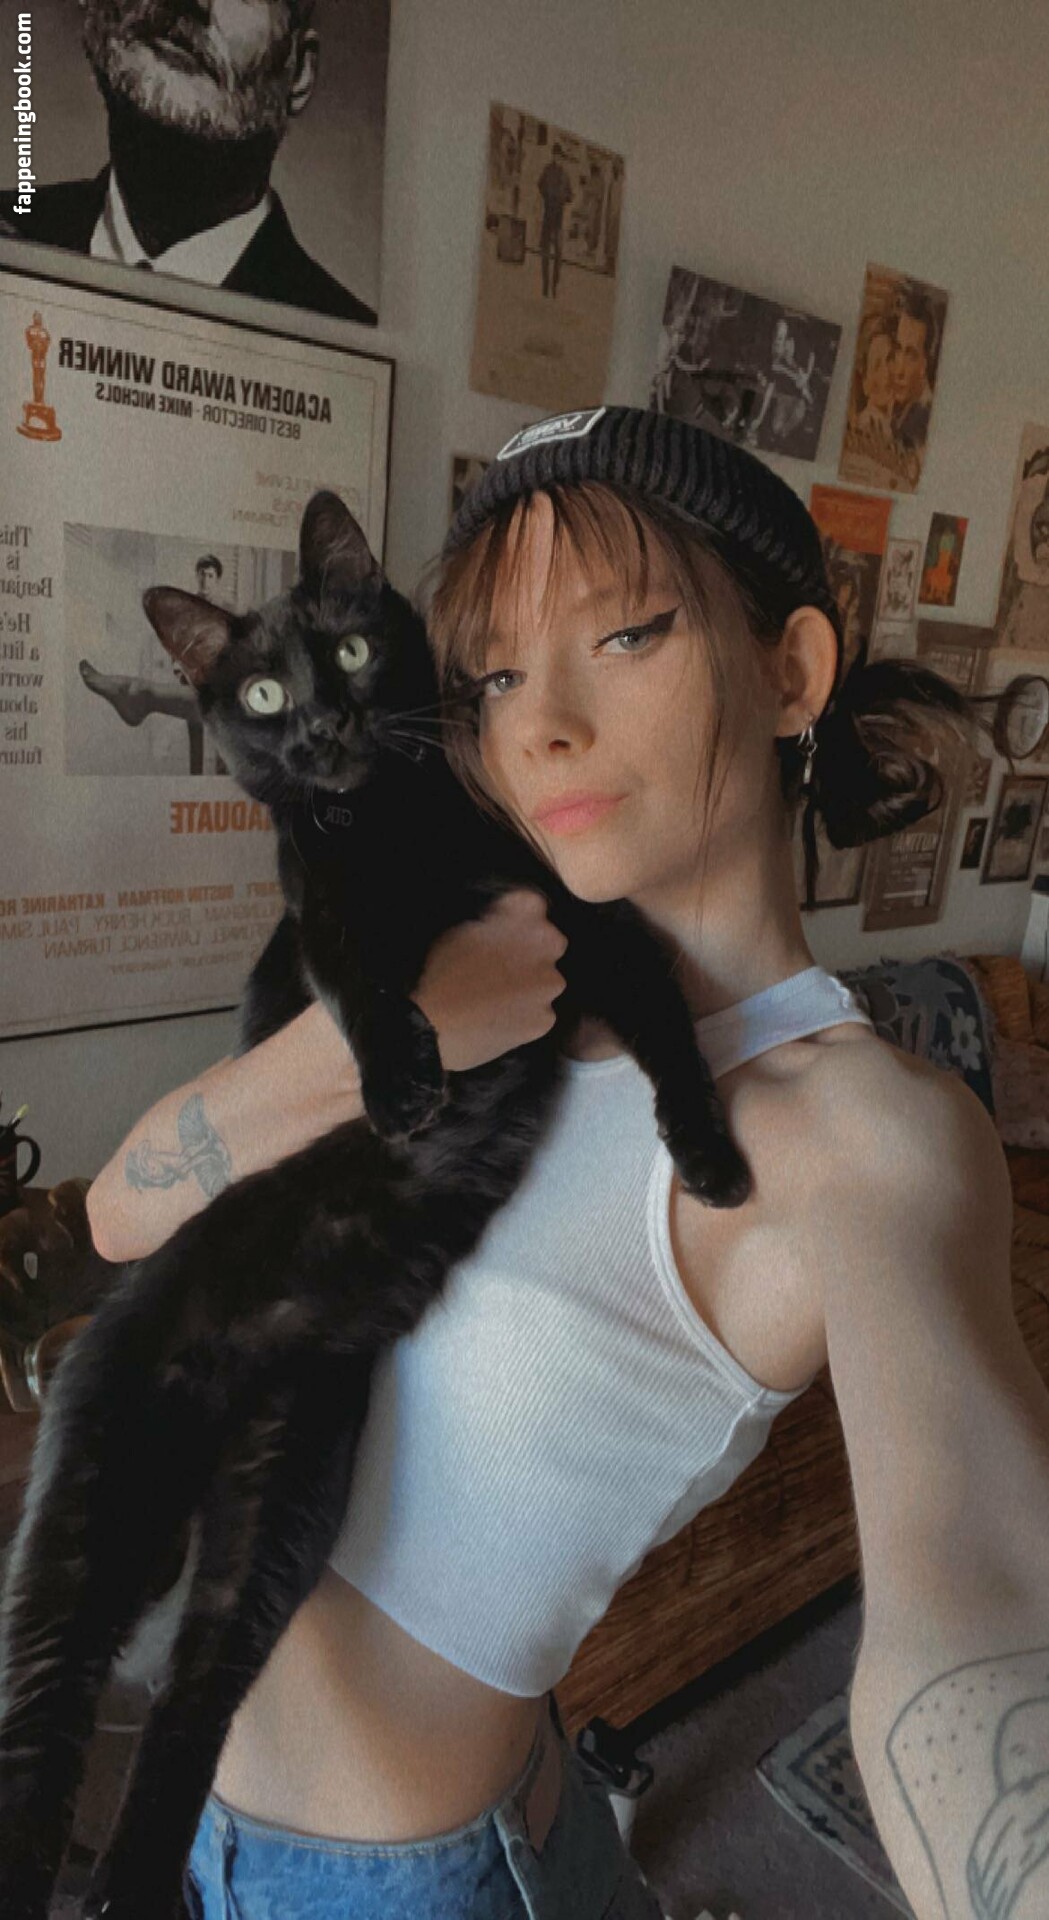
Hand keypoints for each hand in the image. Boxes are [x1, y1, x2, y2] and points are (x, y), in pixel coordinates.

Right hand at [412, 889, 568, 1071]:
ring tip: (496, 997)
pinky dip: (526, 1014)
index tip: (498, 930)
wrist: (434, 1026)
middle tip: (497, 967)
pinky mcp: (545, 1018)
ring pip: (546, 979)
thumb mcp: (463, 929)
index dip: (514, 917)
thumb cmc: (441, 972)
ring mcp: (550, 984)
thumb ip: (495, 920)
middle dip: (529, 951)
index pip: (533, 907)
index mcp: (527, 914)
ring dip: (529, 984)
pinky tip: (500, 1018)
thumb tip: (503, 922)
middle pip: (547, 943)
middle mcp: (549, 945)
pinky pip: (540, 1012)